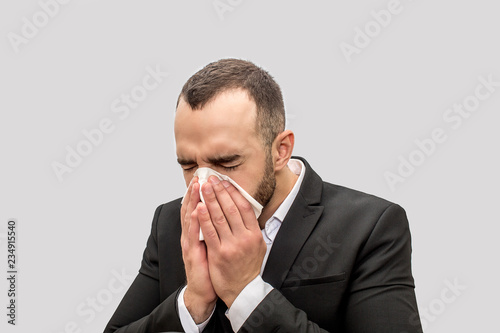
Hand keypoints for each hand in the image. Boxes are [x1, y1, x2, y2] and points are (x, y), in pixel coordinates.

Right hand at [180, 177, 216, 322]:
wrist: (203, 290)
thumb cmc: (210, 267)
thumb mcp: (212, 244)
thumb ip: (214, 229)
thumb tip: (223, 214)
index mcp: (196, 232)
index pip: (196, 208)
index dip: (198, 193)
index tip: (203, 178)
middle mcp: (190, 235)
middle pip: (191, 208)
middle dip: (195, 191)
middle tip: (199, 176)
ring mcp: (189, 244)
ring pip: (190, 218)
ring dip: (193, 201)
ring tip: (197, 186)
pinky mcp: (191, 254)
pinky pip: (193, 235)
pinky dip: (195, 222)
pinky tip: (197, 210)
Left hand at [197, 176, 266, 307]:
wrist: (243, 290)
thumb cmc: (249, 267)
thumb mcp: (258, 246)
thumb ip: (252, 228)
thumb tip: (245, 209)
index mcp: (255, 234)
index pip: (244, 207)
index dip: (233, 192)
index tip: (225, 182)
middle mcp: (244, 238)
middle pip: (230, 208)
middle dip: (219, 191)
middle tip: (211, 179)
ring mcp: (231, 245)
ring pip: (219, 217)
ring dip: (209, 200)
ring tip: (203, 187)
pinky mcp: (219, 254)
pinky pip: (209, 232)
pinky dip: (203, 218)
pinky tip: (198, 207)